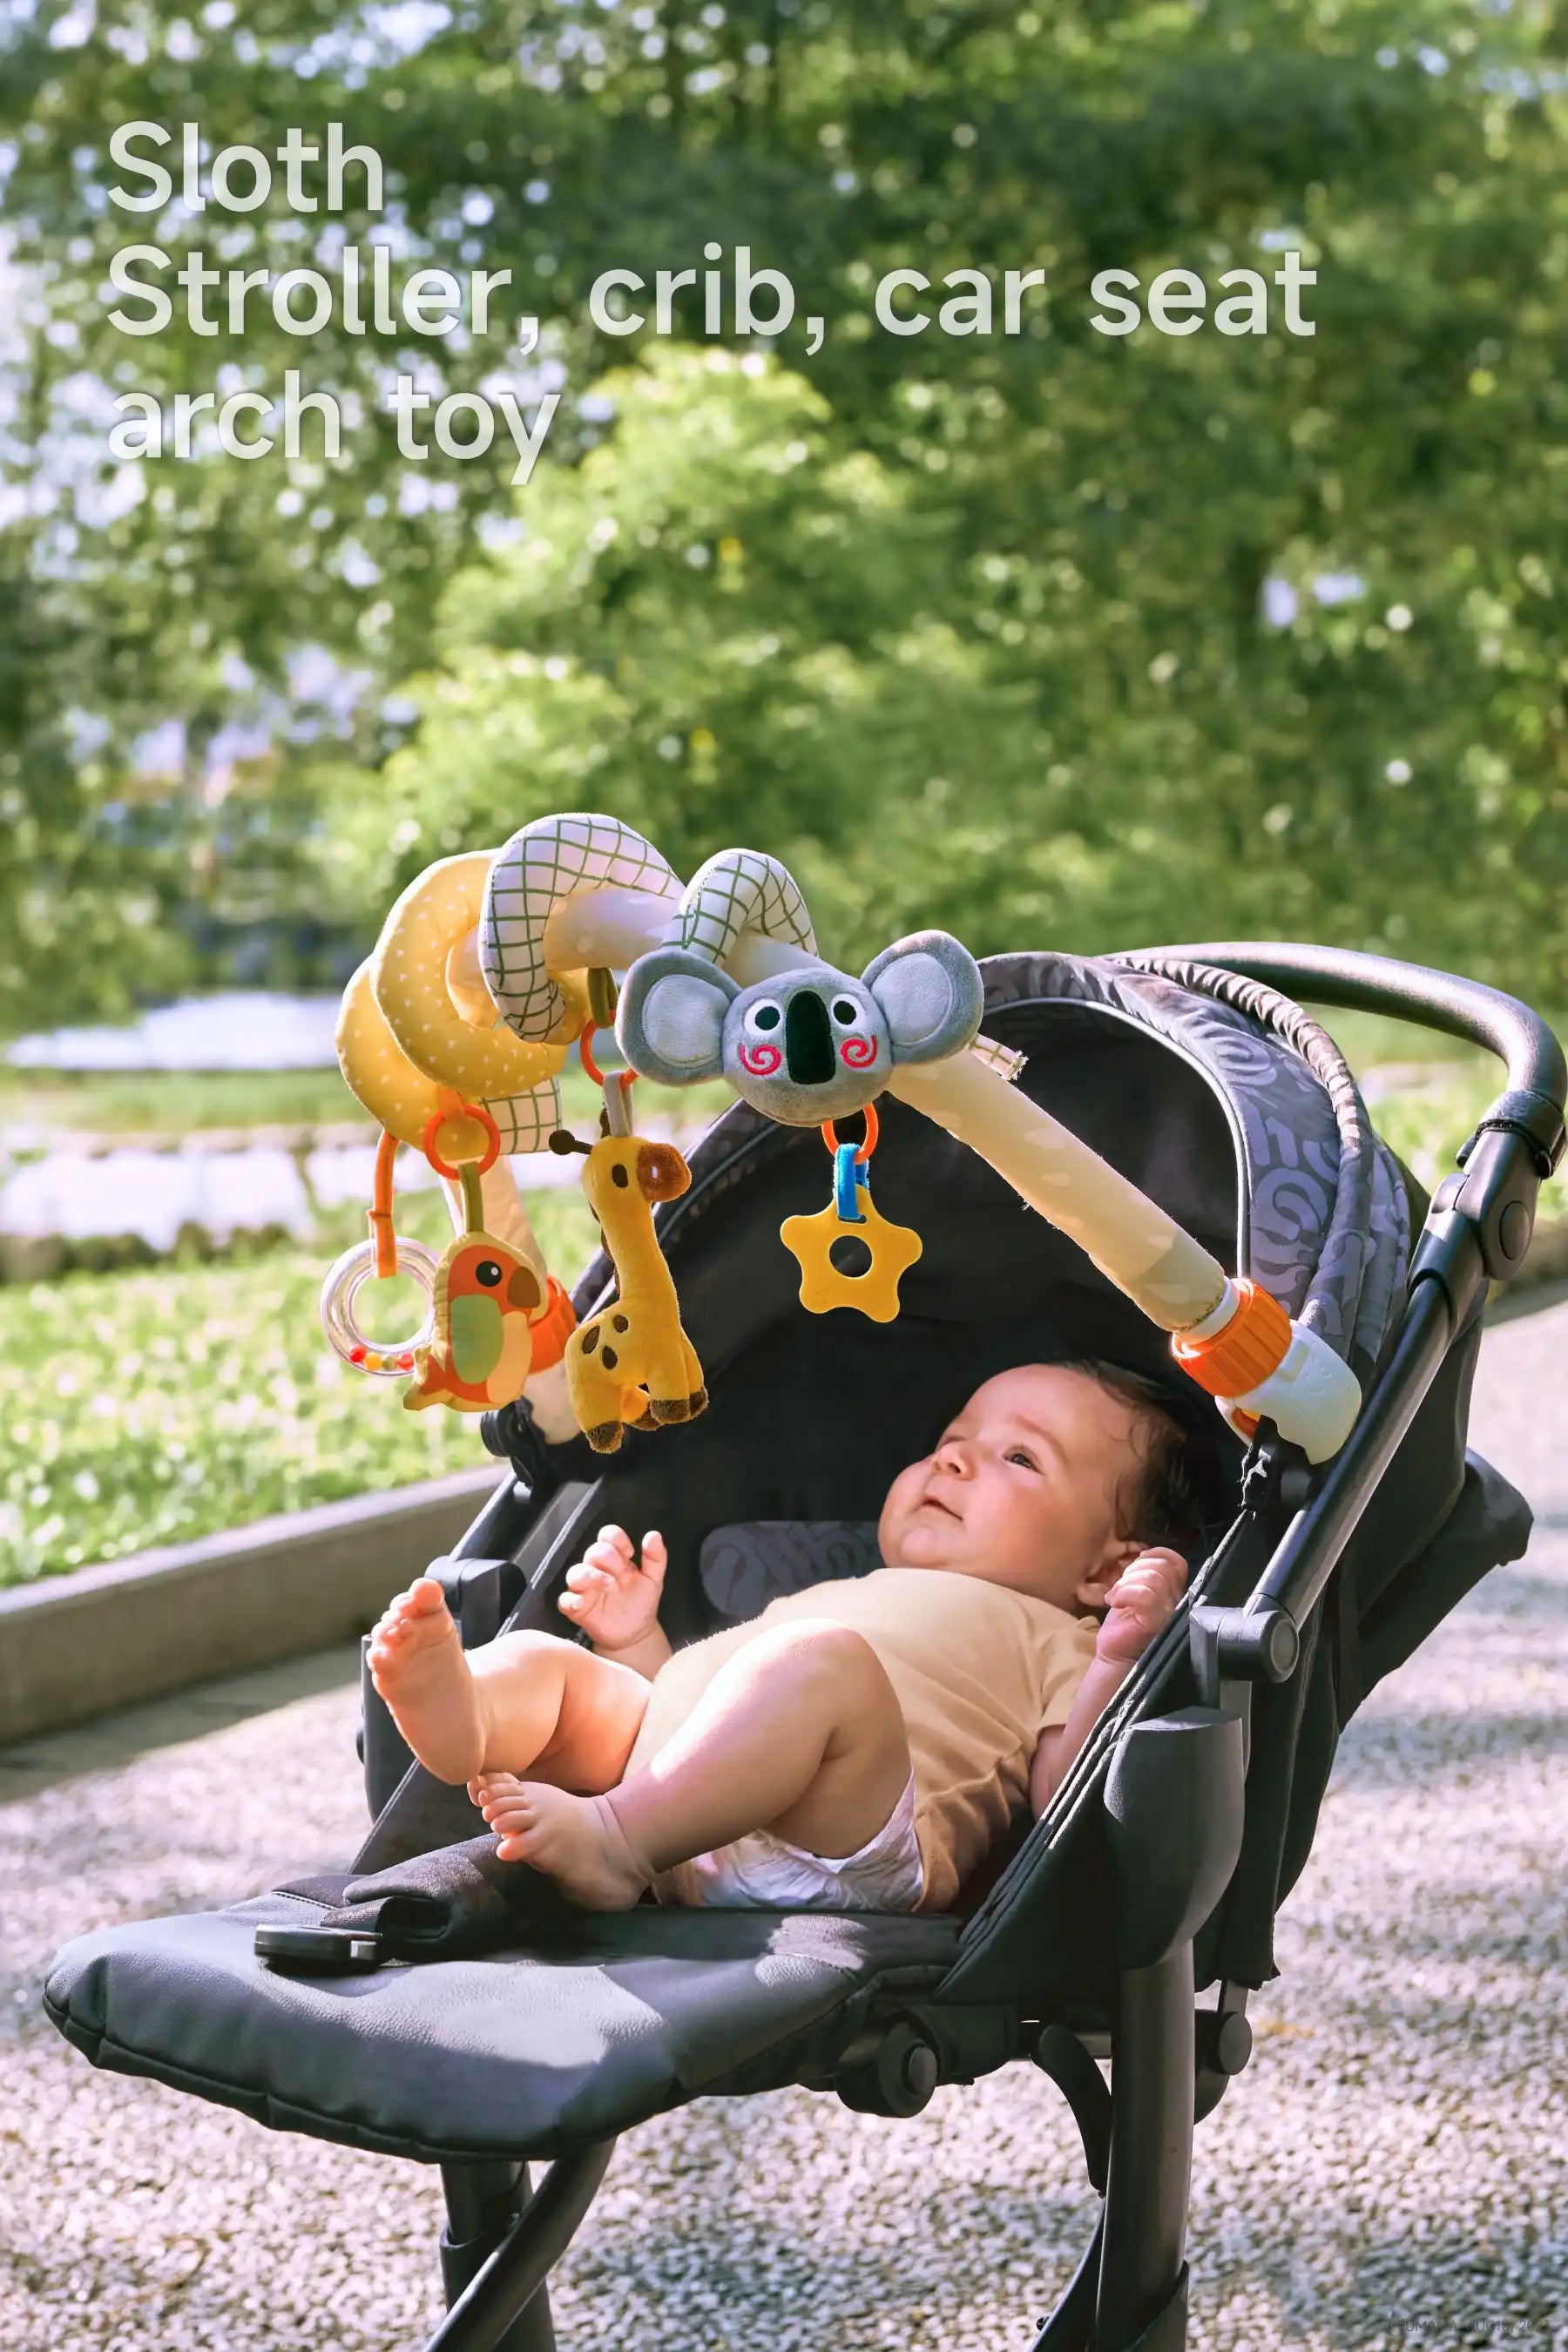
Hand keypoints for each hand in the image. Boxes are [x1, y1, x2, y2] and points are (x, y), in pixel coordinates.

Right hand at [557, 1525, 666, 1653]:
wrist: (635, 1633)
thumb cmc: (641, 1601)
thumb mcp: (653, 1579)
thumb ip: (656, 1558)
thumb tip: (654, 1534)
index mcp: (615, 1558)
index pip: (608, 1536)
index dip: (616, 1538)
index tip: (630, 1553)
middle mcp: (597, 1569)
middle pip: (593, 1551)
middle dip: (609, 1559)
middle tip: (624, 1576)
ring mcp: (585, 1588)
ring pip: (575, 1572)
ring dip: (591, 1576)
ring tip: (611, 1586)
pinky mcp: (576, 1608)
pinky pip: (564, 1600)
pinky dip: (570, 1600)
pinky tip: (581, 1604)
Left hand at [1095, 1547, 1187, 1665]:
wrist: (1116, 1657)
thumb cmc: (1126, 1624)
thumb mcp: (1136, 1591)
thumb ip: (1147, 1574)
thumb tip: (1145, 1554)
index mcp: (1174, 1592)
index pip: (1177, 1562)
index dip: (1157, 1554)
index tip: (1137, 1562)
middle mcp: (1178, 1603)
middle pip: (1163, 1567)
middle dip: (1136, 1568)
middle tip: (1122, 1586)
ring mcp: (1169, 1614)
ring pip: (1154, 1579)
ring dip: (1126, 1583)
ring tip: (1116, 1597)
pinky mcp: (1156, 1623)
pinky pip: (1144, 1595)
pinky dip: (1123, 1593)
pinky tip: (1114, 1603)